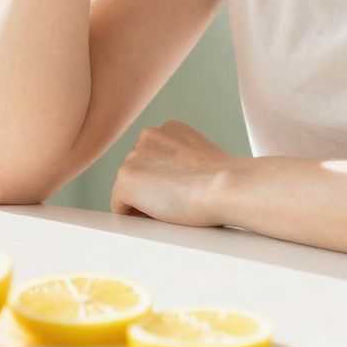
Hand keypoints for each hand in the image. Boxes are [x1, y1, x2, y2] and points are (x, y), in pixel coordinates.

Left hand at [110, 121, 239, 227]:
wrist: (227, 186)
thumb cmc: (226, 181)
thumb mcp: (202, 159)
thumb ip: (181, 161)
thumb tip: (169, 181)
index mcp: (169, 129)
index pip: (153, 160)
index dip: (167, 180)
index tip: (185, 190)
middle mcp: (148, 135)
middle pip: (139, 174)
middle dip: (153, 189)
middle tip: (181, 200)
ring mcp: (134, 157)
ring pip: (129, 191)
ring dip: (145, 202)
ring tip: (175, 205)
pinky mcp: (126, 180)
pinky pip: (120, 207)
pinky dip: (134, 217)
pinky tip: (159, 216)